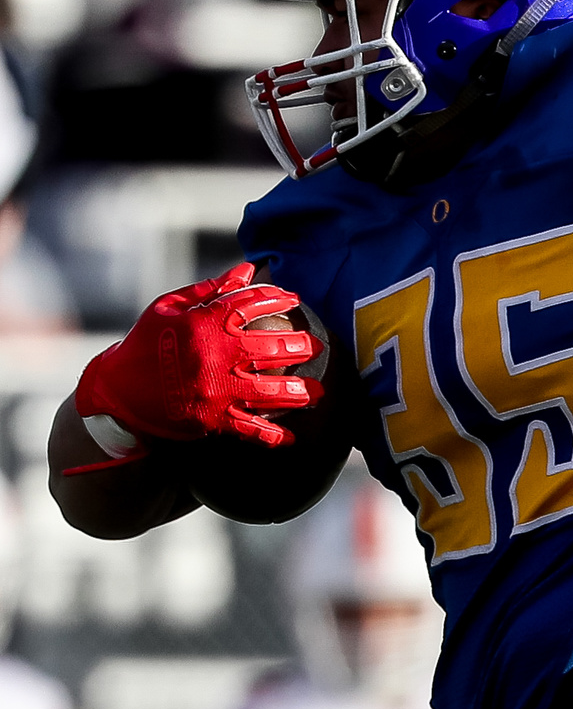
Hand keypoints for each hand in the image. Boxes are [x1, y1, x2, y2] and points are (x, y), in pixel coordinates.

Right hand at [74, 264, 321, 454]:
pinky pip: (253, 430)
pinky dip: (274, 436)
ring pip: (273, 392)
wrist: (117, 393)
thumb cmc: (144, 345)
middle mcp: (215, 357)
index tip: (294, 299)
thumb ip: (209, 291)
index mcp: (203, 325)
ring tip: (317, 391)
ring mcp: (217, 391)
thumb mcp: (168, 309)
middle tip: (315, 346)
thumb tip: (246, 272)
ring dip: (301, 392)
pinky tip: (292, 437)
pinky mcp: (215, 420)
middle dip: (301, 346)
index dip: (276, 298)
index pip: (250, 305)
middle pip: (273, 349)